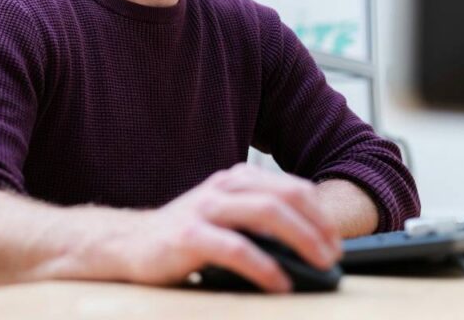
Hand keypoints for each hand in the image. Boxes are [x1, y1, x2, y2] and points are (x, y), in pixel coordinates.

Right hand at [114, 164, 341, 292]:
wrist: (127, 243)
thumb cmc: (183, 234)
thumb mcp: (222, 216)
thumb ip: (256, 218)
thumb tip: (309, 243)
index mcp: (234, 180)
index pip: (291, 187)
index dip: (320, 213)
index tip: (336, 241)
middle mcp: (221, 188)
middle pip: (283, 197)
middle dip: (317, 226)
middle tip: (333, 255)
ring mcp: (204, 210)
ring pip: (265, 213)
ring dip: (300, 239)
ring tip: (319, 264)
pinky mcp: (188, 236)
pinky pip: (235, 248)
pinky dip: (264, 266)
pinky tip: (279, 283)